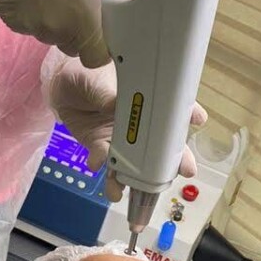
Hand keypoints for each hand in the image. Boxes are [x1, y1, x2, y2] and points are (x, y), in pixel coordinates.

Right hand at [0, 0, 141, 67]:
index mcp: (82, 19)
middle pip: (74, 48)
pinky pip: (31, 29)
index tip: (100, 36)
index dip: (101, 51)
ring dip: (56, 25)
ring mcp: (33, 28)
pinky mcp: (14, 23)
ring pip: (52, 38)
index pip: (96, 59)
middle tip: (77, 5)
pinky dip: (35, 18)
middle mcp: (57, 30)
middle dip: (79, 33)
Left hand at [47, 59, 207, 201]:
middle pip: (162, 145)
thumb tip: (115, 107)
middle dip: (174, 160)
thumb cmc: (87, 74)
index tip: (199, 119)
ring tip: (126, 187)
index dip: (189, 113)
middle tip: (187, 170)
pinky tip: (96, 165)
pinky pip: (105, 161)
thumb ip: (109, 97)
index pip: (173, 108)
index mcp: (146, 101)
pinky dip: (101, 165)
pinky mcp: (101, 146)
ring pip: (135, 163)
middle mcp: (139, 123)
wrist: (60, 85)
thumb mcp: (100, 81)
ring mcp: (121, 138)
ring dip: (133, 178)